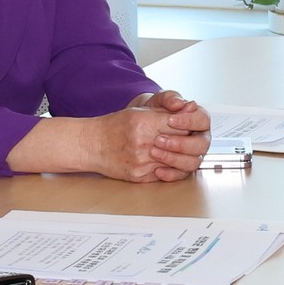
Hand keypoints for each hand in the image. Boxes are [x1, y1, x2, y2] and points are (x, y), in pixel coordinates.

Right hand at [13, 94, 210, 180]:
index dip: (188, 124)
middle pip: (181, 144)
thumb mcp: (140, 110)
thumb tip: (191, 107)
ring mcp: (142, 162)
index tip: (190, 123)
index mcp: (144, 122)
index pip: (179, 124)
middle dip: (188, 141)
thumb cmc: (114, 126)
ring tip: (180, 149)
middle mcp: (143, 143)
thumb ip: (167, 110)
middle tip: (190, 137)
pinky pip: (166, 175)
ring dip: (182, 156)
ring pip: (176, 162)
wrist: (93, 145)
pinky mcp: (140, 177)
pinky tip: (171, 162)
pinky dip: (172, 169)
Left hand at [132, 90, 212, 179]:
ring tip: (154, 152)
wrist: (143, 125)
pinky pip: (182, 175)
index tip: (170, 120)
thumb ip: (170, 98)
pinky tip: (157, 170)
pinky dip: (170, 174)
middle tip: (159, 139)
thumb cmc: (156, 111)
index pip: (203, 120)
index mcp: (200, 120)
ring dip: (174, 159)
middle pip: (201, 145)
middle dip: (180, 143)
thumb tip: (180, 103)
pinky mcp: (183, 168)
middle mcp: (200, 139)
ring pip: (193, 162)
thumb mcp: (160, 100)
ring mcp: (193, 155)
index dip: (188, 121)